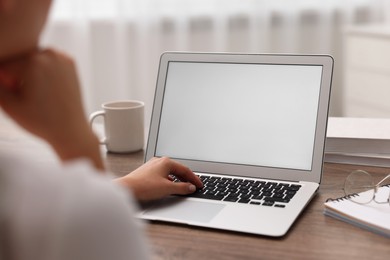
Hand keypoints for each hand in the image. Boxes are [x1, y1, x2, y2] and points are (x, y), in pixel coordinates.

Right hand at [0, 48, 103, 168]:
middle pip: (19, 60)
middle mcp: (49, 54)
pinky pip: (47, 61)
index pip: (5, 65)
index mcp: (32, 61)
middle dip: (17, 75)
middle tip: (27, 95)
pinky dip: (43, 71)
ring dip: (29, 72)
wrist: (71, 129)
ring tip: (37, 93)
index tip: (15, 94)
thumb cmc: (43, 121)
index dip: (5, 82)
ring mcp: (62, 57)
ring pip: (32, 59)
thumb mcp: (9, 104)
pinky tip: (47, 89)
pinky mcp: (70, 62)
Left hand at [115, 157, 202, 200]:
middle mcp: (159, 161)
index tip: (199, 185)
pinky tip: (169, 186)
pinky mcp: (147, 172)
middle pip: (178, 170)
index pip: (185, 170)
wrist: (126, 189)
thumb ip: (182, 188)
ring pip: (170, 172)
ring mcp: (152, 166)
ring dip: (178, 179)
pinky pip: (163, 175)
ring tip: (184, 187)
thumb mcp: (167, 188)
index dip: (194, 178)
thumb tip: (190, 187)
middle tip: (194, 186)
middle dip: (187, 178)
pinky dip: (169, 180)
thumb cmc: (144, 187)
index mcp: (166, 162)